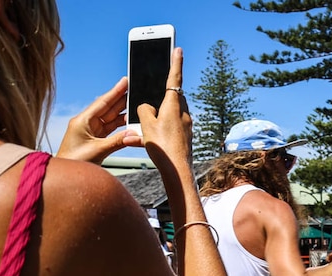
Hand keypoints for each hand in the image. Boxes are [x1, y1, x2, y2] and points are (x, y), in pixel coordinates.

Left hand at [56, 77, 141, 163]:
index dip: (115, 92)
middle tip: (134, 88)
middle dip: (121, 98)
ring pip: (110, 118)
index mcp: (82, 121)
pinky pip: (111, 129)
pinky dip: (121, 126)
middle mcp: (86, 123)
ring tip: (136, 104)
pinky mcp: (95, 140)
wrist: (67, 178)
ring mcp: (91, 131)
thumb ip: (117, 142)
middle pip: (107, 108)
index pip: (103, 103)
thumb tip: (134, 134)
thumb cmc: (74, 163)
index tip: (125, 81)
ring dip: (123, 112)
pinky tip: (129, 121)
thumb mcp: (97, 151)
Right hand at [137, 48, 192, 172]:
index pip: (174, 78)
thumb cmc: (162, 147)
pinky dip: (163, 126)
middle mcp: (183, 112)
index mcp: (173, 105)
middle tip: (154, 94)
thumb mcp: (146, 125)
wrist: (177, 170)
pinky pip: (173, 125)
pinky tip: (154, 138)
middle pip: (171, 97)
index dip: (175, 63)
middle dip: (162, 95)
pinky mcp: (186, 135)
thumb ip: (144, 110)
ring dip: (160, 114)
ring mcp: (187, 124)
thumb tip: (146, 107)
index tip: (178, 49)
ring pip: (171, 112)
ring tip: (148, 129)